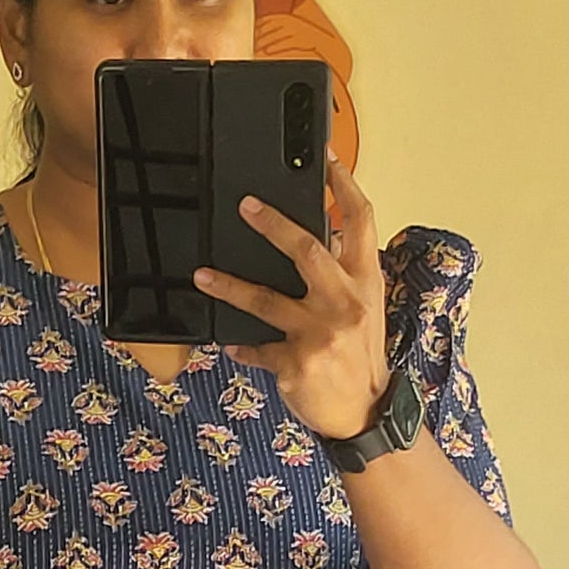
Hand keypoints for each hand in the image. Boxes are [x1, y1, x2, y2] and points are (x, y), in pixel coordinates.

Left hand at [195, 151, 390, 440]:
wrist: (365, 412)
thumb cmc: (361, 356)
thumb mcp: (365, 308)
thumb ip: (344, 273)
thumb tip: (321, 234)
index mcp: (365, 280)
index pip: (360, 220)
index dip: (343, 184)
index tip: (325, 157)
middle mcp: (345, 301)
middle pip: (306, 249)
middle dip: (273, 223)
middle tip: (245, 206)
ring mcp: (320, 333)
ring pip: (266, 299)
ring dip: (229, 286)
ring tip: (203, 275)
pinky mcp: (297, 363)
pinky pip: (258, 348)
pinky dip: (243, 346)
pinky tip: (231, 343)